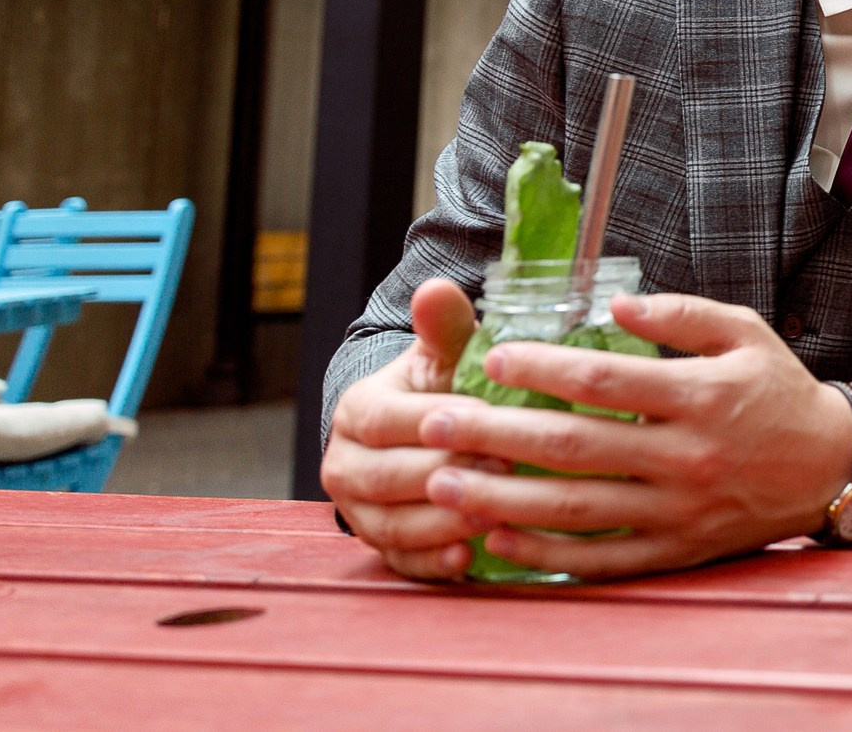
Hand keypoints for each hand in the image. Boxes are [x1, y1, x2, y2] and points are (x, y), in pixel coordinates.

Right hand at [323, 278, 504, 580]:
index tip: (485, 418)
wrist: (423, 432)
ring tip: (493, 512)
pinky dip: (433, 564)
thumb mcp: (443, 353)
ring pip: (394, 523)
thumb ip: (443, 326)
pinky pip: (401, 563)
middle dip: (446, 473)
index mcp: (358, 411)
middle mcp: (346, 464)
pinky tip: (469, 559)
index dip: (434, 421)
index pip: (387, 420)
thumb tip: (436, 288)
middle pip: (388, 477)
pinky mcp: (382, 547)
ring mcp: (359, 511)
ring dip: (444, 521)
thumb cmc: (442, 387)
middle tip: (504, 467)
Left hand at [404, 292, 851, 579]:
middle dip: (495, 434)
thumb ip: (681, 315)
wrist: (829, 467)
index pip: (605, 380)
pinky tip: (495, 537)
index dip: (541, 369)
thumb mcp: (745, 334)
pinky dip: (544, 554)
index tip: (490, 358)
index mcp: (701, 397)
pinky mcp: (676, 551)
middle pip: (575, 448)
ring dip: (502, 497)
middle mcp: (686, 457)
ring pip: (577, 510)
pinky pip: (600, 560)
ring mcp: (679, 511)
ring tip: (442, 483)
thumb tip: (613, 301)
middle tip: (432, 421)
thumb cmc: (779, 392)